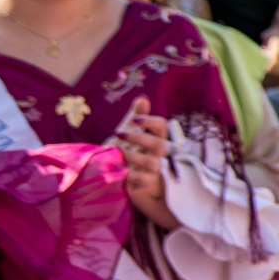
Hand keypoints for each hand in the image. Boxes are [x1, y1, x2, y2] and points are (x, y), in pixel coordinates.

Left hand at [115, 101, 172, 226]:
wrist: (124, 180)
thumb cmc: (127, 153)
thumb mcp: (128, 133)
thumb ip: (135, 117)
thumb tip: (143, 96)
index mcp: (153, 137)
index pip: (162, 126)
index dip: (150, 121)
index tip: (134, 120)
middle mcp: (157, 153)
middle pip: (159, 144)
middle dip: (140, 138)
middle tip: (119, 134)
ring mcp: (153, 168)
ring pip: (152, 162)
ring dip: (133, 156)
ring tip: (116, 153)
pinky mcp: (146, 183)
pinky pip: (143, 179)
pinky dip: (130, 174)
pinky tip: (118, 170)